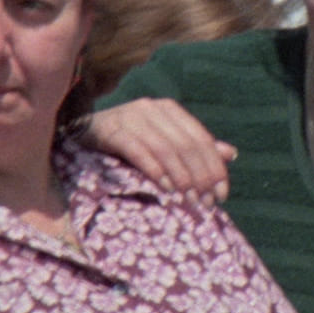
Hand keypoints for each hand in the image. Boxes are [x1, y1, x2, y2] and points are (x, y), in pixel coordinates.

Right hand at [84, 98, 236, 203]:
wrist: (82, 130)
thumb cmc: (128, 138)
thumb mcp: (163, 139)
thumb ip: (194, 146)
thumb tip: (231, 154)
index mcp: (169, 109)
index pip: (200, 139)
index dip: (214, 167)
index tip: (222, 195)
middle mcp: (152, 109)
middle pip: (185, 145)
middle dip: (199, 177)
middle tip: (205, 203)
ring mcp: (131, 117)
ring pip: (165, 149)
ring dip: (180, 177)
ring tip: (188, 200)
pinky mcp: (111, 129)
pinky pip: (138, 150)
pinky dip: (154, 169)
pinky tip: (164, 188)